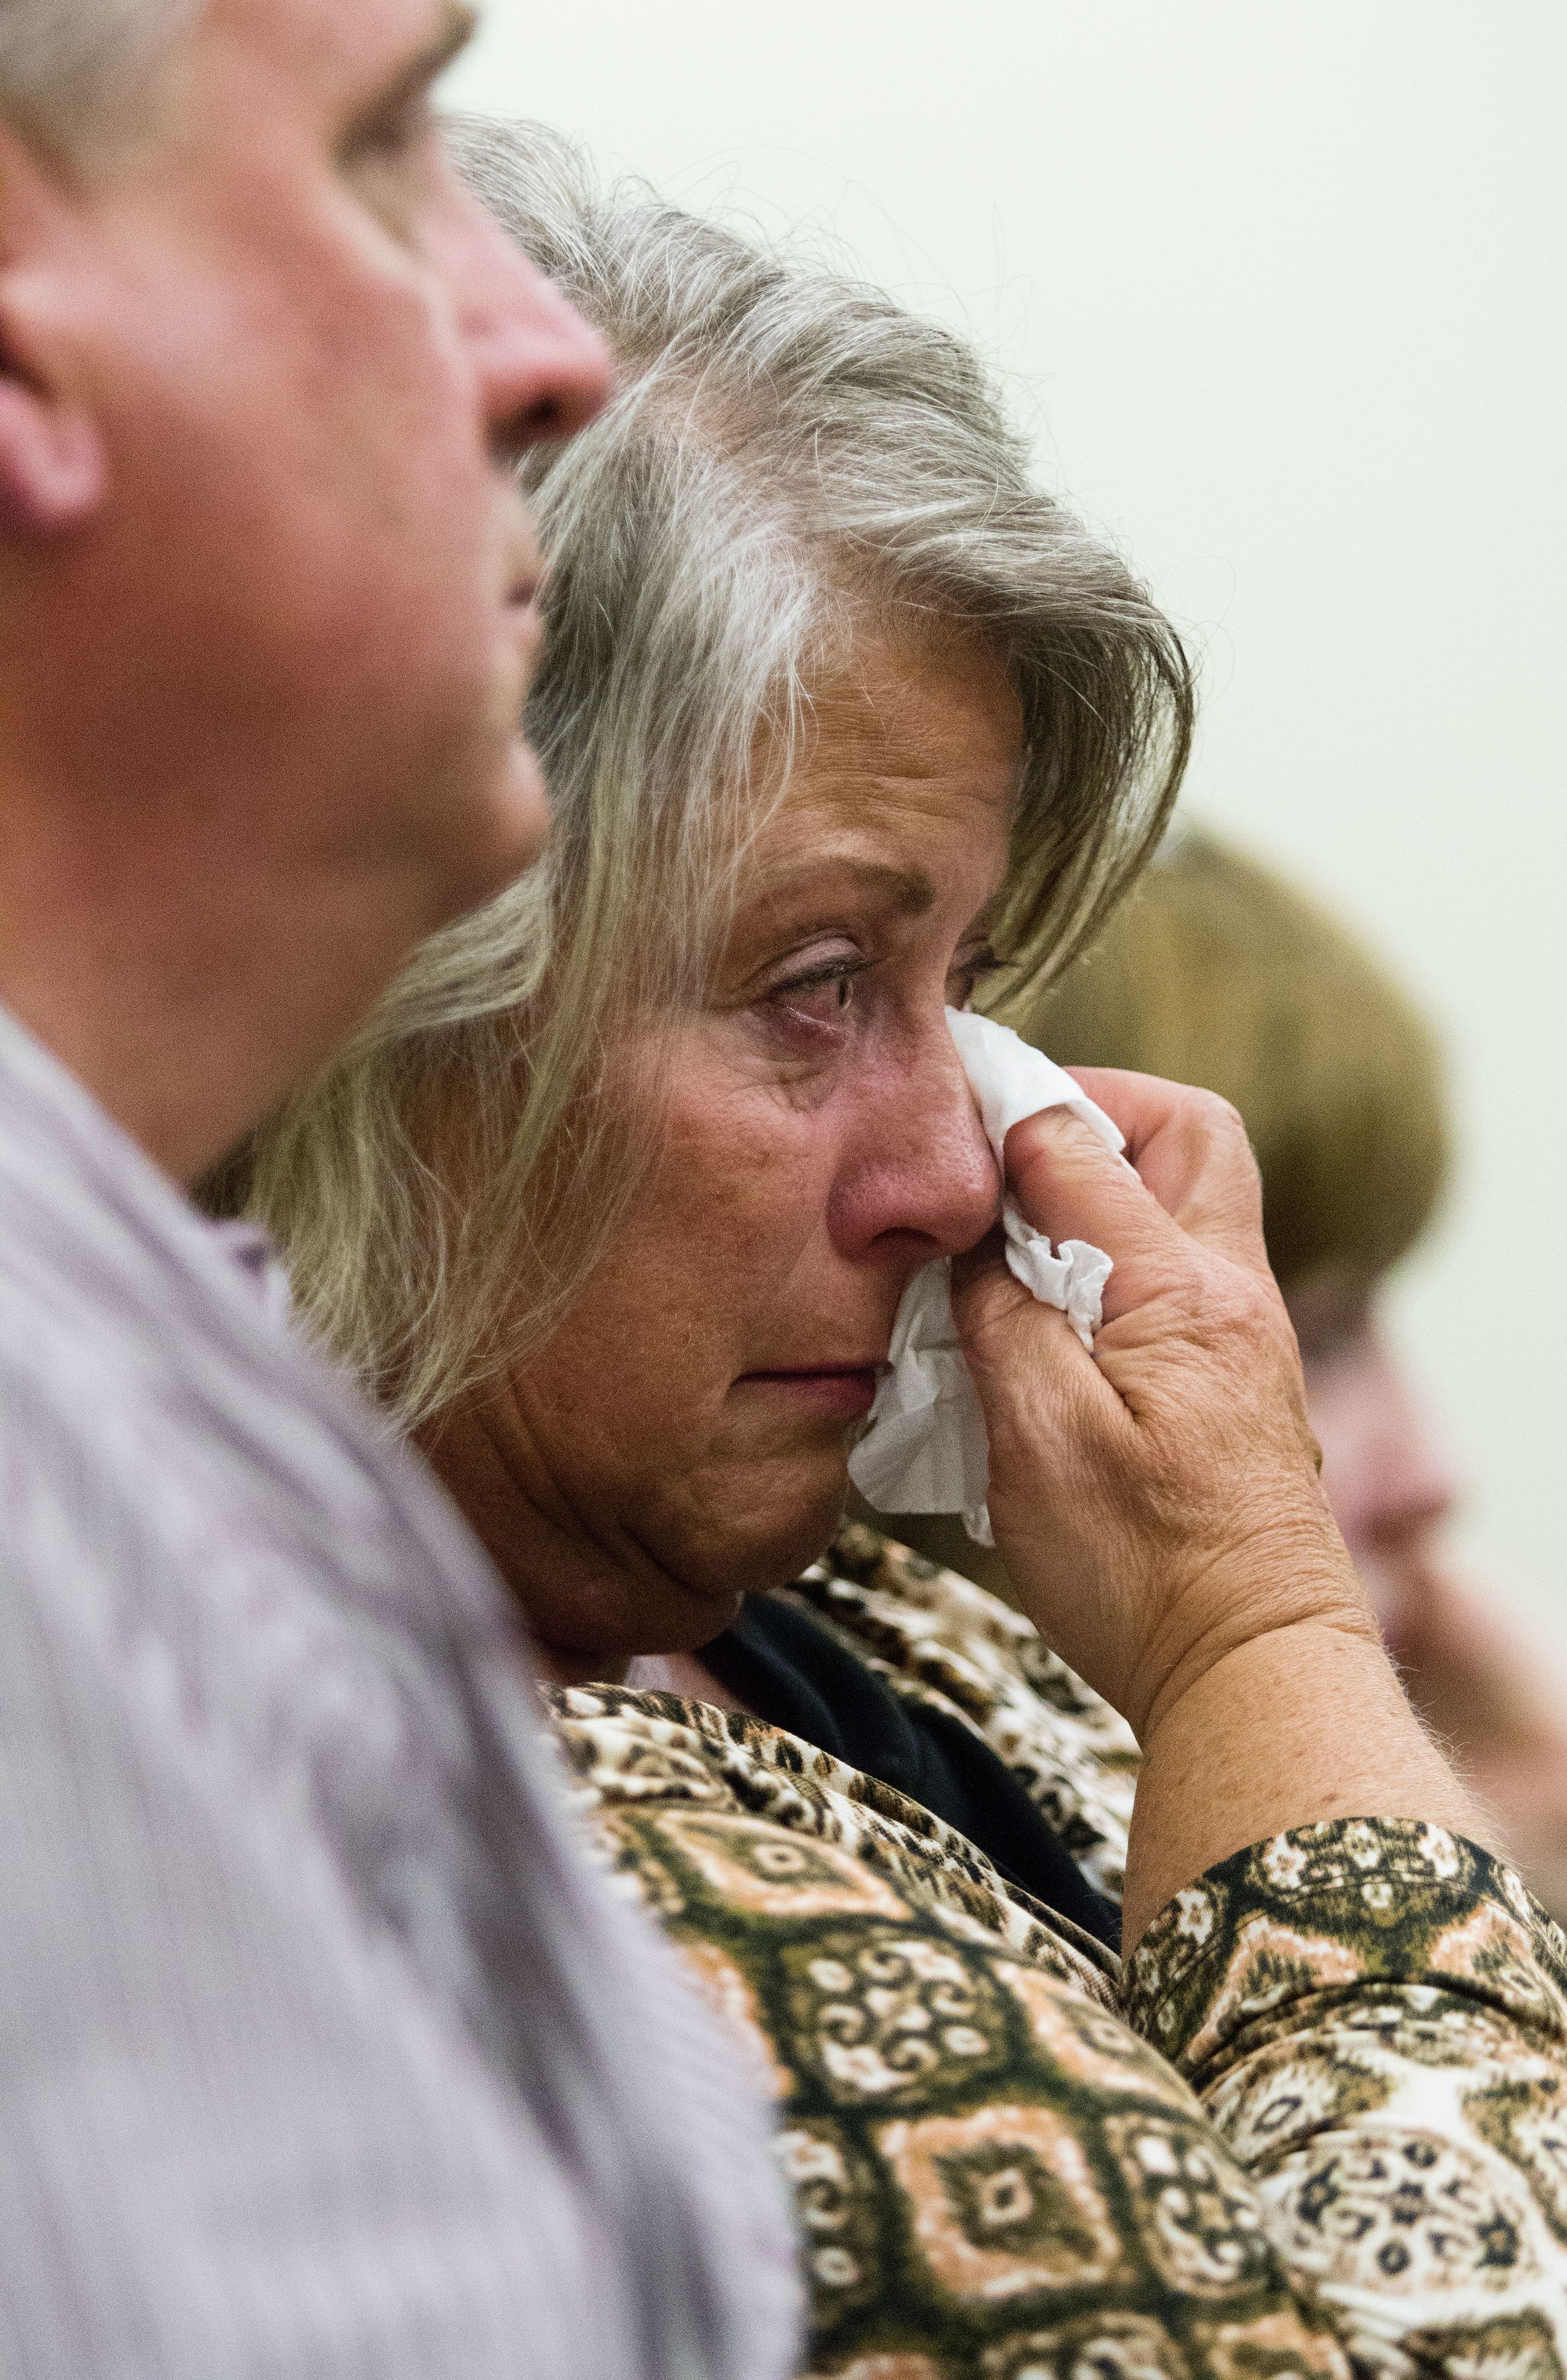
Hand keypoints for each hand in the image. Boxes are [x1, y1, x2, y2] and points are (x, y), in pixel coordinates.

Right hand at [952, 1070, 1374, 1742]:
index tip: (943, 1123)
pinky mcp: (1236, 1384)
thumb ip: (1000, 1312)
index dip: (1007, 1116)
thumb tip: (975, 1237)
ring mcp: (1245, 1339)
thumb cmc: (1143, 1570)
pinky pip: (1179, 1276)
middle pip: (1188, 1133)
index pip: (1085, 1145)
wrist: (1250, 1674)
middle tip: (1006, 1163)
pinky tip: (1048, 1321)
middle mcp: (1233, 1294)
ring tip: (1012, 1245)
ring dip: (1103, 1193)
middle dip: (1094, 1115)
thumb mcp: (1036, 1436)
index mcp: (1181, 1290)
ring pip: (1188, 1203)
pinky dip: (1115, 1263)